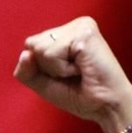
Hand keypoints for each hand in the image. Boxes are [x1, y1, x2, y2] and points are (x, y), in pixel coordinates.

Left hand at [12, 17, 131, 132]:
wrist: (107, 107)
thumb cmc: (81, 96)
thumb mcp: (45, 84)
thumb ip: (27, 71)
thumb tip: (24, 53)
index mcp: (67, 32)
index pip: (31, 45)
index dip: (41, 68)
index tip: (67, 75)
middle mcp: (74, 25)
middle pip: (32, 44)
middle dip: (47, 68)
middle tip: (74, 74)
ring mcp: (80, 26)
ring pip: (39, 49)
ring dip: (56, 69)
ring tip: (79, 71)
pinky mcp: (83, 34)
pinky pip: (51, 54)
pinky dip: (62, 69)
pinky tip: (82, 69)